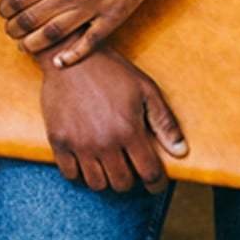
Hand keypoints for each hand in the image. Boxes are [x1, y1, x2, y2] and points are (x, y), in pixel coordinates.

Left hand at [0, 0, 181, 65]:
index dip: (6, 8)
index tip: (2, 11)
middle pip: (32, 19)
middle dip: (15, 28)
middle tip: (10, 31)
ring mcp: (94, 7)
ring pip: (55, 34)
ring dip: (35, 43)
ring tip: (25, 46)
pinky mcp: (114, 15)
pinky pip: (91, 42)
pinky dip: (73, 55)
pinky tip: (60, 61)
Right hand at [41, 50, 186, 191]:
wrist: (71, 55)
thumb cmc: (112, 71)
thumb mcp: (145, 89)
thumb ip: (165, 122)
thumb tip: (181, 151)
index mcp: (129, 130)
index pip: (149, 173)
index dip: (156, 183)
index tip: (155, 182)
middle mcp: (104, 142)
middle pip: (122, 184)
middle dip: (131, 179)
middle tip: (130, 166)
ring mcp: (79, 144)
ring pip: (97, 184)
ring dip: (106, 178)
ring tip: (109, 163)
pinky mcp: (58, 141)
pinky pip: (70, 174)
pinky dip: (80, 172)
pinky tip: (87, 159)